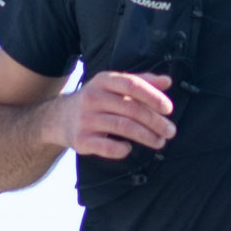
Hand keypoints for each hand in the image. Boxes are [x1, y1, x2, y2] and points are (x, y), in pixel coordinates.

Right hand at [52, 70, 175, 159]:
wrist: (58, 118)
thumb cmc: (96, 101)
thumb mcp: (113, 86)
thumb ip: (141, 82)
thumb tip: (167, 82)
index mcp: (103, 80)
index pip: (132, 85)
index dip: (153, 97)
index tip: (168, 109)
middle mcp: (93, 97)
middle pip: (131, 109)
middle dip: (155, 122)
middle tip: (171, 131)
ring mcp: (85, 119)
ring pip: (123, 127)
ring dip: (146, 136)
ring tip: (160, 142)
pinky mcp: (80, 140)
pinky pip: (107, 147)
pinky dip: (122, 149)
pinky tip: (129, 148)